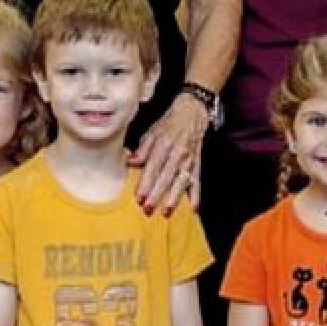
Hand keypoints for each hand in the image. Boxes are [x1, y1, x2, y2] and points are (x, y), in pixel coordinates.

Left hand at [132, 95, 209, 214]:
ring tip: (166, 212)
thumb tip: (129, 162)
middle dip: (156, 195)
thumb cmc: (169, 124)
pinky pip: (197, 181)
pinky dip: (196, 195)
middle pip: (166, 177)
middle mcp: (177, 153)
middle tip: (147, 210)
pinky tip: (194, 208)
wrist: (192, 113)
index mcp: (163, 144)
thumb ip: (141, 150)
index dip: (146, 183)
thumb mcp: (151, 132)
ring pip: (181, 182)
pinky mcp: (197, 164)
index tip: (139, 197)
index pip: (153, 167)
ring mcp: (189, 159)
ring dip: (174, 198)